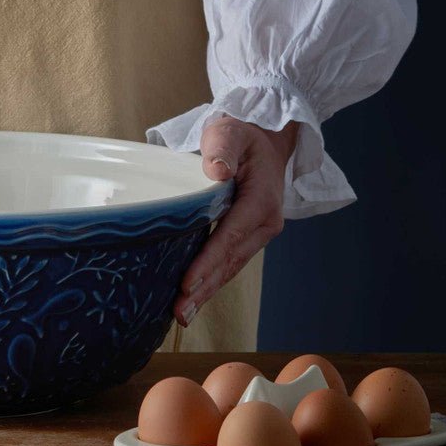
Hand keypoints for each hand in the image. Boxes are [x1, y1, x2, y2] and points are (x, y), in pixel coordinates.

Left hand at [172, 116, 298, 328]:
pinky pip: (229, 262)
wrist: (262, 138)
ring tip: (182, 314)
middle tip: (179, 312)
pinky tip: (193, 297)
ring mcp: (259, 232)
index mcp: (262, 200)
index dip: (208, 261)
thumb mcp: (228, 131)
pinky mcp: (248, 236)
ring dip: (207, 291)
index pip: (231, 235)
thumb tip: (217, 170)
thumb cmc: (240, 134)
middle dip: (205, 288)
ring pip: (231, 267)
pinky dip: (211, 280)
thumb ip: (222, 148)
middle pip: (231, 260)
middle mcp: (265, 222)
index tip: (187, 283)